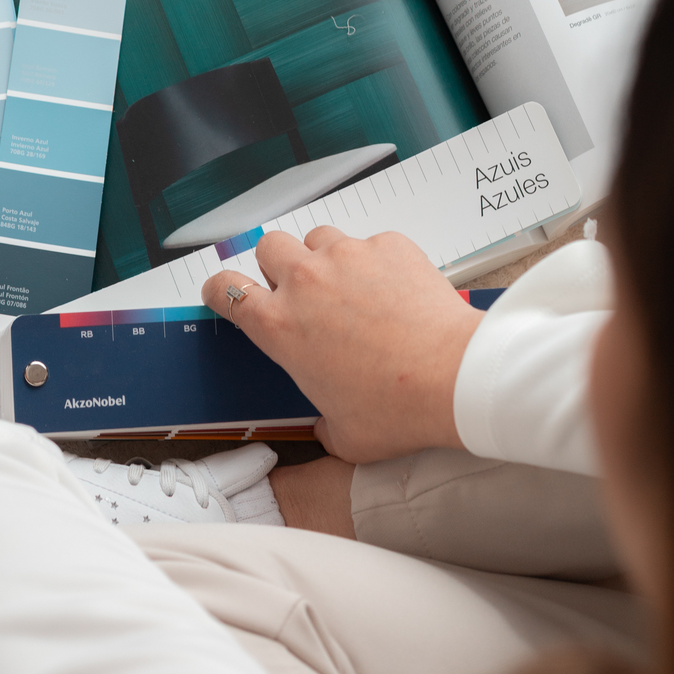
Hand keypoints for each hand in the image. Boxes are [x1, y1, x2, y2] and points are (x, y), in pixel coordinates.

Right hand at [201, 227, 482, 462]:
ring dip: (324, 258)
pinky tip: (394, 291)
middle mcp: (305, 281)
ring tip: (349, 288)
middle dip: (277, 266)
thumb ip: (323, 424)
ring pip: (317, 237)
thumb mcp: (344, 435)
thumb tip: (327, 425)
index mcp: (280, 327)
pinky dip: (375, 261)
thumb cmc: (397, 408)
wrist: (452, 377)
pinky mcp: (387, 244)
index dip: (221, 290)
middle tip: (300, 292)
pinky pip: (370, 242)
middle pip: (268, 248)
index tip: (226, 294)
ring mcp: (346, 256)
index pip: (225, 290)